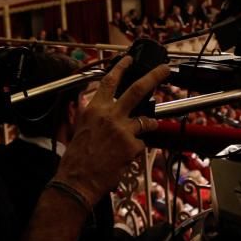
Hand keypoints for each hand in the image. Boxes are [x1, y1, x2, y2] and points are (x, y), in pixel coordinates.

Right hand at [52, 56, 169, 205]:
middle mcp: (110, 115)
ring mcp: (123, 129)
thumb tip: (88, 102)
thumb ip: (88, 113)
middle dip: (154, 76)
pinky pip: (141, 144)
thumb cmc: (76, 158)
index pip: (109, 81)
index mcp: (94, 109)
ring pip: (146, 120)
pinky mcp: (132, 146)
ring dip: (148, 125)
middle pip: (137, 89)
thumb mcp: (78, 128)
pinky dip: (136, 150)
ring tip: (142, 132)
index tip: (129, 59)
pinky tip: (124, 157)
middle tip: (165, 69)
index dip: (121, 67)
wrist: (77, 181)